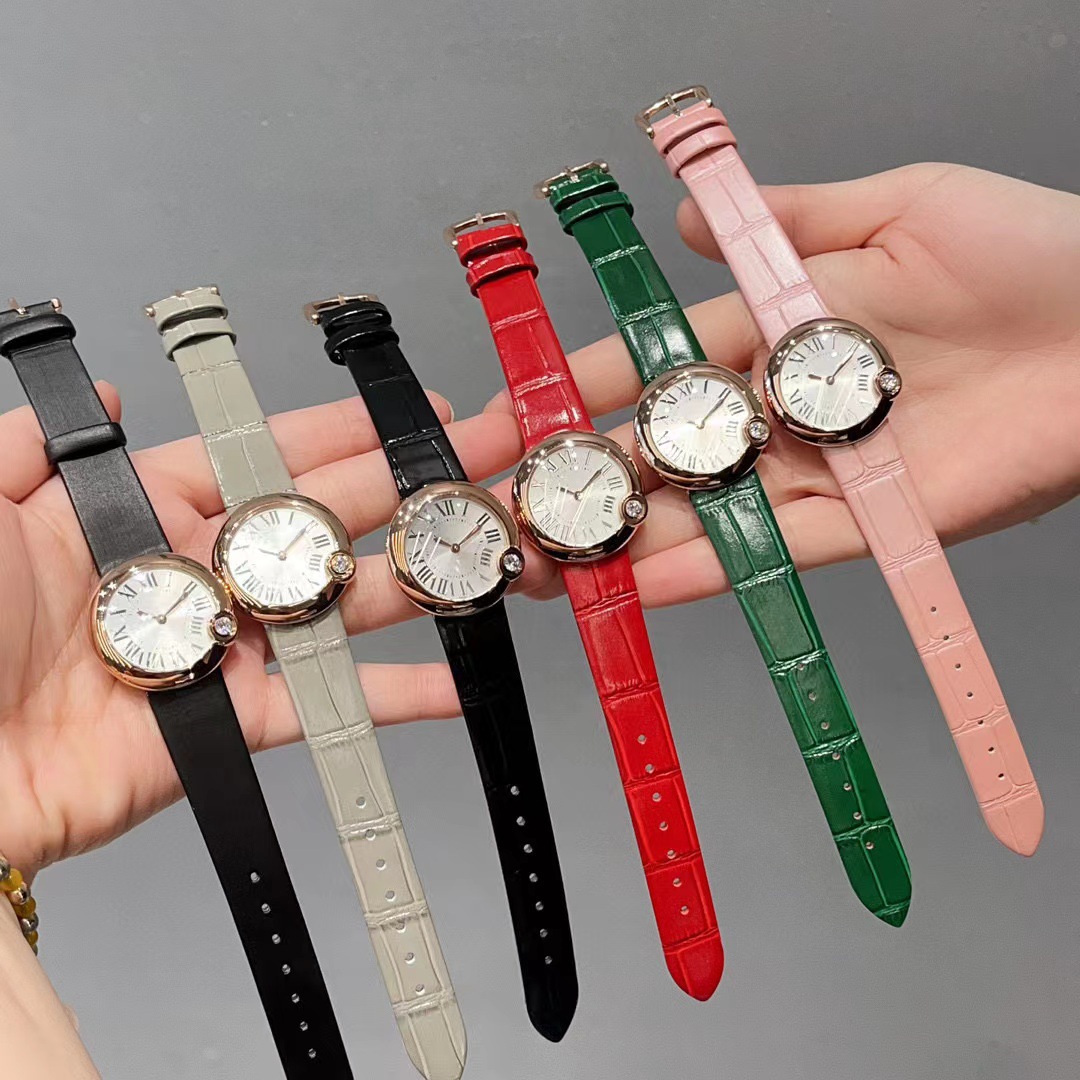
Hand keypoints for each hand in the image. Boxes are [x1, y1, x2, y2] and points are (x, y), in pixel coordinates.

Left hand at [0, 385, 525, 877]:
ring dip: (422, 577)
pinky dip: (395, 699)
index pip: (263, 458)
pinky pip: (326, 709)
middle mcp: (198, 573)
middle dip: (413, 482)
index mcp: (142, 513)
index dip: (341, 432)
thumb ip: (29, 444)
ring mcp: (224, 647)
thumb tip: (97, 391)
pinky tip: (455, 680)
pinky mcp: (230, 722)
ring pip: (342, 604)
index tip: (407, 412)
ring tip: (495, 548)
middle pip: (327, 518)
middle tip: (493, 455)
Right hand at [482, 164, 1079, 607]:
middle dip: (578, 480)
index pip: (656, 363)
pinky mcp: (871, 525)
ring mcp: (822, 472)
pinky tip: (638, 587)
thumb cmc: (1033, 251)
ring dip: (623, 540)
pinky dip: (706, 572)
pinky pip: (775, 554)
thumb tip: (682, 215)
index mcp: (781, 331)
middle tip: (502, 506)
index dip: (578, 387)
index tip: (509, 411)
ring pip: (703, 513)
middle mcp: (786, 409)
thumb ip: (788, 218)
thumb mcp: (899, 208)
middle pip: (663, 452)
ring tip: (547, 564)